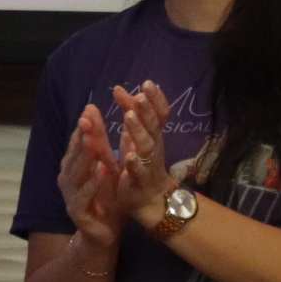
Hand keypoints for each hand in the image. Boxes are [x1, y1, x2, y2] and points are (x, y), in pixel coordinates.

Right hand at [57, 103, 122, 254]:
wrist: (105, 234)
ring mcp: (70, 195)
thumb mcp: (108, 167)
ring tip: (92, 141)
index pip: (77, 144)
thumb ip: (103, 143)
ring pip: (75, 173)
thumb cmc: (107, 199)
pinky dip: (92, 182)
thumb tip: (97, 114)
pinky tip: (101, 171)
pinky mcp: (77, 212)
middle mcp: (68, 179)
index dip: (83, 127)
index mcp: (74, 167)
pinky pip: (84, 195)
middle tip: (87, 120)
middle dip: (80, 138)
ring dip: (84, 157)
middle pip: (74, 155)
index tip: (90, 109)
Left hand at [108, 79, 176, 227]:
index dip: (155, 99)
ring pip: (145, 145)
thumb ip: (130, 113)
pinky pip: (137, 172)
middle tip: (140, 95)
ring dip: (137, 130)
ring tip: (128, 116)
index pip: (159, 113)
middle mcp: (153, 146)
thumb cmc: (141, 162)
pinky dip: (133, 164)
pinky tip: (128, 157)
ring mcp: (148, 163)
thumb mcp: (134, 135)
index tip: (147, 82)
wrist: (150, 199)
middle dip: (147, 110)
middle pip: (153, 125)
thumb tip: (121, 89)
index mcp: (153, 134)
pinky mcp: (139, 181)